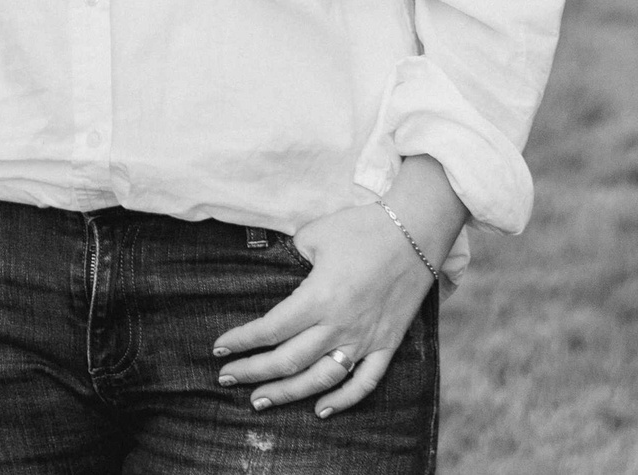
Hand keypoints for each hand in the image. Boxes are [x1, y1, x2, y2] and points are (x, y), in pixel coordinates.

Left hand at [210, 205, 440, 418]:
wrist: (417, 230)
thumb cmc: (363, 227)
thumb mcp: (316, 234)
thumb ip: (292, 254)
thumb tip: (279, 266)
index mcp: (318, 297)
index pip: (270, 329)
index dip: (242, 341)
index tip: (220, 348)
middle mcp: (339, 325)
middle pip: (288, 361)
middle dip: (252, 373)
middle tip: (227, 379)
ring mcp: (365, 339)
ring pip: (320, 379)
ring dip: (287, 394)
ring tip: (260, 401)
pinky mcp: (387, 343)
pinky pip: (365, 382)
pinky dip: (344, 401)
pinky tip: (320, 410)